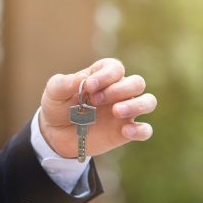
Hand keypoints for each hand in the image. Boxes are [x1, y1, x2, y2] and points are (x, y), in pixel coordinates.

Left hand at [39, 58, 155, 158]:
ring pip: (148, 101)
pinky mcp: (125, 132)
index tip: (89, 86)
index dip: (106, 75)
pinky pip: (145, 130)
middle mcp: (118, 91)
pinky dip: (140, 130)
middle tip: (96, 100)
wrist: (56, 134)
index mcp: (103, 76)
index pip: (116, 68)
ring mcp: (125, 112)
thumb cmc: (58, 106)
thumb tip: (83, 79)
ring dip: (136, 105)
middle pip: (137, 82)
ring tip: (116, 111)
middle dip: (120, 89)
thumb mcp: (54, 92)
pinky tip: (125, 131)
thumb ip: (64, 82)